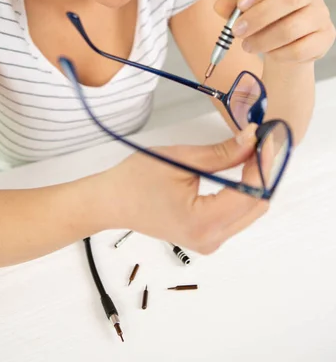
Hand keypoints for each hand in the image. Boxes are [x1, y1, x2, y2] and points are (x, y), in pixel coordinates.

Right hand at [102, 125, 268, 254]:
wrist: (112, 201)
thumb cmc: (137, 179)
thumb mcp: (181, 159)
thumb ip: (222, 153)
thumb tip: (253, 138)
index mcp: (204, 222)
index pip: (250, 193)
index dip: (262, 163)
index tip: (265, 136)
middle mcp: (212, 239)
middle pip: (256, 206)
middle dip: (263, 171)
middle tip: (261, 140)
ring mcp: (210, 242)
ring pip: (250, 212)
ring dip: (255, 180)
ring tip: (253, 150)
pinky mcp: (207, 237)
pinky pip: (237, 215)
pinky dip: (243, 191)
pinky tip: (241, 169)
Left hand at [215, 0, 335, 63]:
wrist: (286, 44)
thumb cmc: (268, 20)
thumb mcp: (248, 9)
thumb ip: (234, 6)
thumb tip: (219, 5)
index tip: (241, 4)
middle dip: (259, 17)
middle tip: (237, 31)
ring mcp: (321, 13)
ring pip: (293, 27)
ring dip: (264, 39)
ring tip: (248, 46)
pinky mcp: (325, 36)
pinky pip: (300, 48)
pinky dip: (279, 53)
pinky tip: (270, 53)